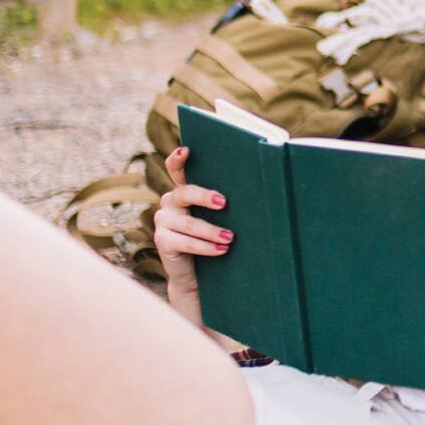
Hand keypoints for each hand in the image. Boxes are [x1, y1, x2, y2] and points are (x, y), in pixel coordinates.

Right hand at [153, 145, 232, 313]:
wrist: (199, 274)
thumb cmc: (217, 239)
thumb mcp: (223, 218)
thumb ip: (228, 203)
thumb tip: (263, 186)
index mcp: (185, 191)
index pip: (177, 170)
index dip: (178, 160)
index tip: (186, 150)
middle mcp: (170, 202)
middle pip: (184, 193)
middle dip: (204, 196)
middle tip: (224, 202)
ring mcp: (163, 221)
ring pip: (187, 223)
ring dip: (210, 230)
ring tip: (230, 238)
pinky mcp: (162, 241)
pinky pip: (183, 242)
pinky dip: (204, 246)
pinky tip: (221, 250)